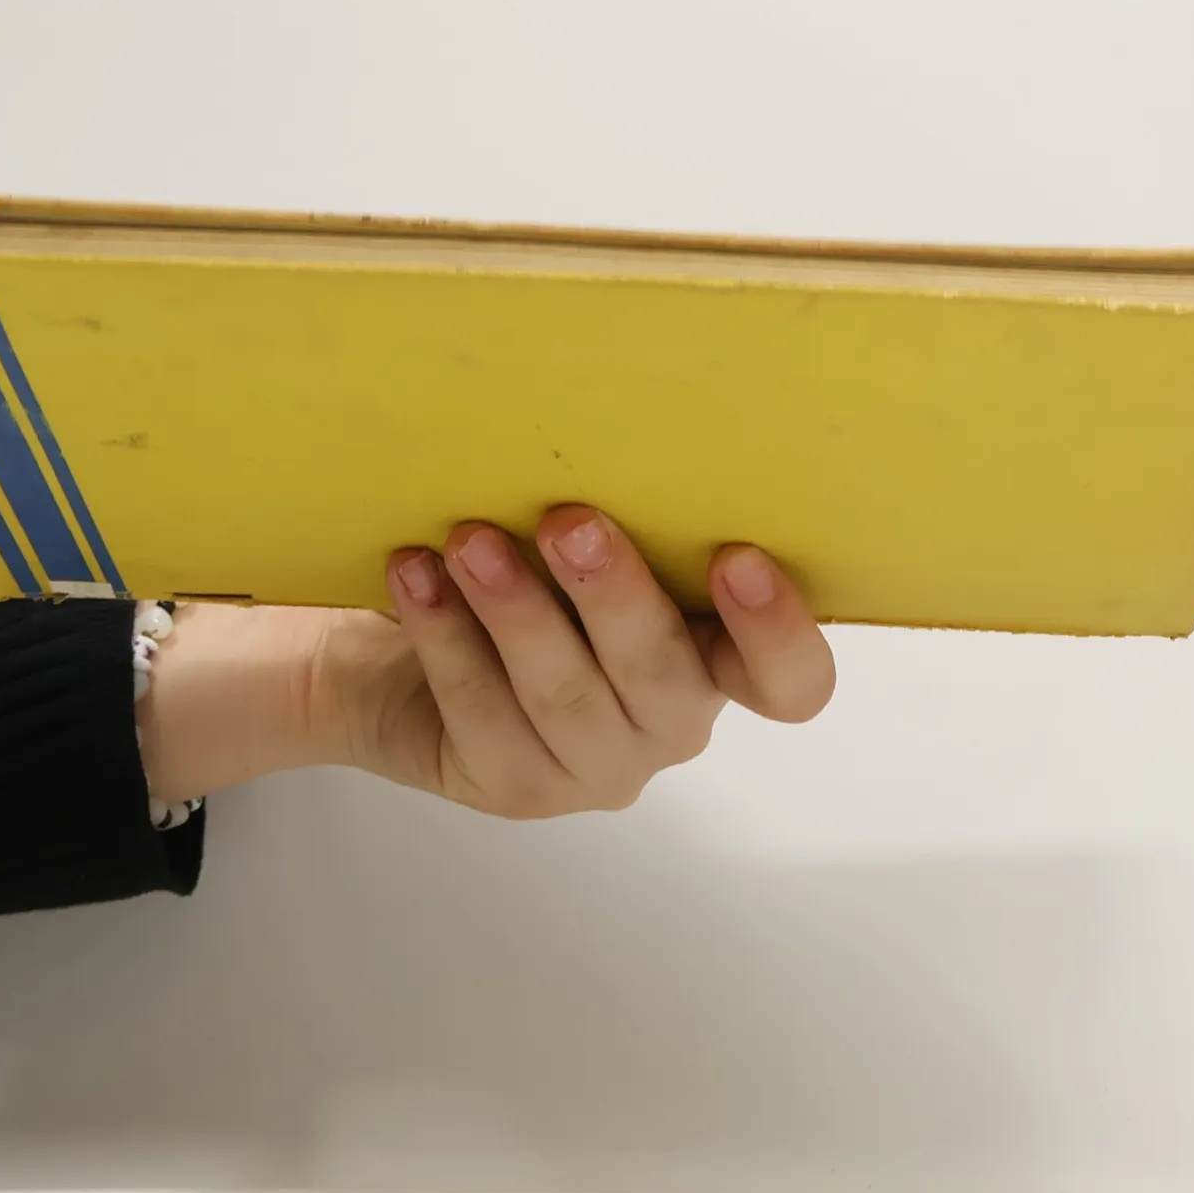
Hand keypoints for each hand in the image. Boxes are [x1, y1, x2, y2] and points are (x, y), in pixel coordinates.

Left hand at [134, 508, 834, 816]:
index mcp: (721, 659)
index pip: (790, 681)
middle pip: (663, 678)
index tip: (738, 557)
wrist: (404, 655)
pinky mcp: (515, 785)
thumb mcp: (587, 536)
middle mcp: (670, 722)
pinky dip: (446, 635)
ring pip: (563, 695)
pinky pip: (482, 711)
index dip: (778, 632)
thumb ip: (630, 506)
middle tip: (570, 521)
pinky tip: (417, 574)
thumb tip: (617, 406)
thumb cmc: (527, 571)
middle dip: (614, 595)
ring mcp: (595, 766)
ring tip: (470, 539)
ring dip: (515, 611)